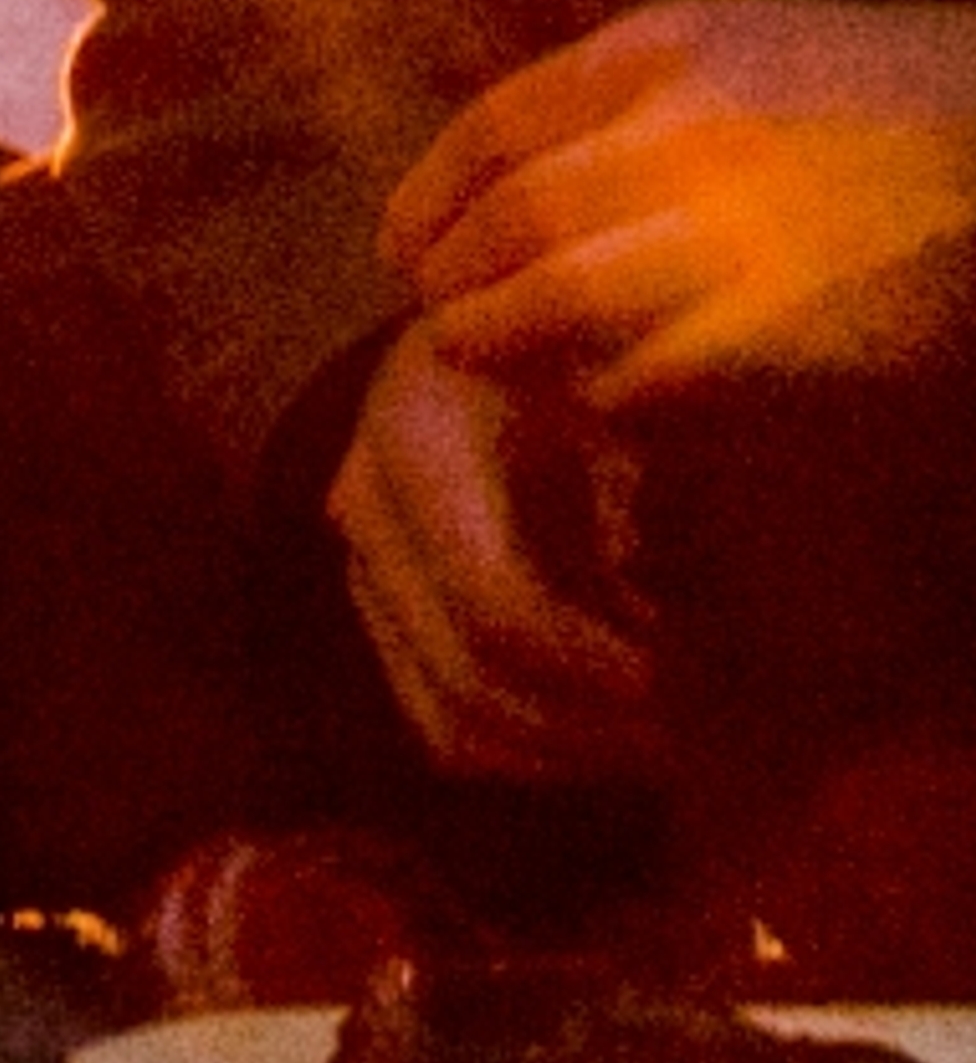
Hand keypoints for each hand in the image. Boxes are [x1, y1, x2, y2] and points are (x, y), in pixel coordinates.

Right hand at [328, 318, 660, 784]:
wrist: (487, 308)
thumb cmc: (572, 327)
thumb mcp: (613, 361)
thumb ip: (649, 452)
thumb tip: (684, 566)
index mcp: (420, 444)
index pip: (496, 611)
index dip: (596, 669)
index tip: (683, 682)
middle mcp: (370, 511)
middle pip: (471, 685)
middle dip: (593, 730)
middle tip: (697, 736)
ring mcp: (365, 566)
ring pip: (451, 724)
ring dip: (565, 754)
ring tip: (664, 741)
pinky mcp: (380, 607)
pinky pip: (439, 725)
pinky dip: (529, 751)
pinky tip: (609, 731)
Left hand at [386, 0, 975, 406]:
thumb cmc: (887, 109)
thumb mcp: (750, 51)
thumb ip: (633, 100)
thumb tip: (496, 185)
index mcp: (672, 48)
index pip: (495, 130)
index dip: (426, 197)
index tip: (397, 246)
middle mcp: (695, 126)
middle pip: (510, 219)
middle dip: (448, 277)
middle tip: (432, 317)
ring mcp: (746, 227)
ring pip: (555, 299)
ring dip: (494, 340)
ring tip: (470, 360)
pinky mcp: (794, 328)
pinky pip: (646, 377)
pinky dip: (597, 397)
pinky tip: (591, 406)